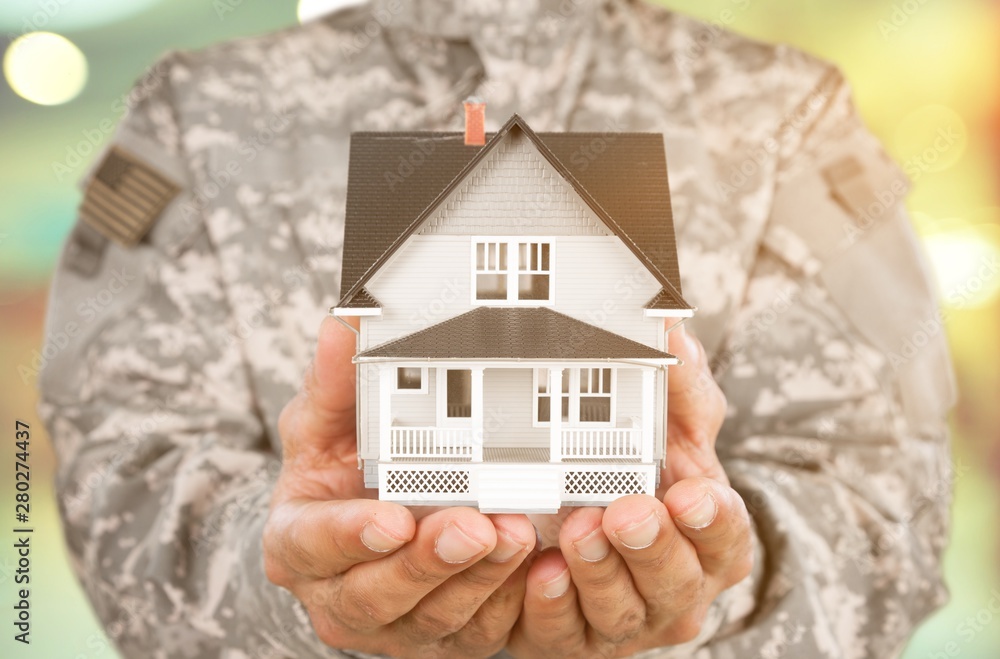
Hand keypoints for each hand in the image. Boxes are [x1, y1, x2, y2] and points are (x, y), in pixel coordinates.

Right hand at [264, 317, 536, 657]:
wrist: (360, 528)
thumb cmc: (338, 472)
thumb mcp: (324, 424)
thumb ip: (335, 382)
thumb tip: (343, 327)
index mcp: (300, 543)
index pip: (315, 544)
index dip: (351, 535)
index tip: (392, 517)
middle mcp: (339, 595)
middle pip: (378, 592)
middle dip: (430, 562)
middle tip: (475, 526)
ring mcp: (392, 624)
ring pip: (435, 616)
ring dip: (478, 581)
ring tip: (517, 535)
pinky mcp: (441, 635)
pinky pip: (477, 632)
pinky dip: (508, 603)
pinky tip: (538, 567)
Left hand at [508, 325, 752, 657]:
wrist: (580, 513)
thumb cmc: (642, 473)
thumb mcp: (667, 424)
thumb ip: (676, 381)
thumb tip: (669, 323)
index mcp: (709, 537)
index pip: (725, 534)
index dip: (711, 519)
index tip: (690, 494)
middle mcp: (677, 587)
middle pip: (675, 581)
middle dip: (651, 547)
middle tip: (626, 511)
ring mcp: (628, 618)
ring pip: (621, 612)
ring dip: (599, 574)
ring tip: (577, 533)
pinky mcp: (575, 637)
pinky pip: (564, 634)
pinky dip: (552, 607)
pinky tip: (540, 574)